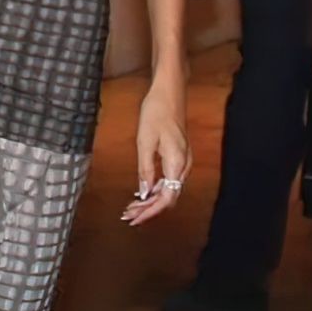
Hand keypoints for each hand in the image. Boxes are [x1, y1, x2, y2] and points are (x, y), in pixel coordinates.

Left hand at [124, 73, 190, 226]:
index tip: (135, 219)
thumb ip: (145, 169)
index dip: (151, 212)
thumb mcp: (145, 141)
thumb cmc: (156, 111)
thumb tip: (144, 192)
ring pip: (169, 190)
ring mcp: (183, 161)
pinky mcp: (179, 156)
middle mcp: (183, 166)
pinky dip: (156, 189)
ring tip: (132, 207)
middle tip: (127, 215)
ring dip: (151, 200)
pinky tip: (143, 192)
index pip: (167, 198)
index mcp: (176, 163)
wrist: (169, 91)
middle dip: (148, 209)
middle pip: (169, 197)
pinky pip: (169, 180)